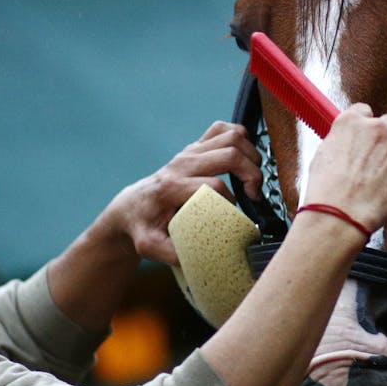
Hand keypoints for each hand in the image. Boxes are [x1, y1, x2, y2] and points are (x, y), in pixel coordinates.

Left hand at [104, 121, 262, 266]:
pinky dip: (240, 138)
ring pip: (231, 137)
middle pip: (229, 154)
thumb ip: (172, 252)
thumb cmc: (143, 225)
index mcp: (172, 187)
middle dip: (251, 173)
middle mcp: (182, 164)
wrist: (132, 206)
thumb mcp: (149, 245)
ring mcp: (189, 152)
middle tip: (254, 194)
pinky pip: (223, 129)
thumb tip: (203, 256)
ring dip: (250, 155)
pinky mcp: (194, 146)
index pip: (214, 186)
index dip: (231, 201)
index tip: (234, 215)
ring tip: (252, 177)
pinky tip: (243, 157)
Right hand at [301, 104, 386, 232]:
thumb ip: (342, 143)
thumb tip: (350, 148)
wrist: (339, 215)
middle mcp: (377, 128)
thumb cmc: (326, 192)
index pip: (365, 112)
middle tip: (380, 160)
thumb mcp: (323, 156)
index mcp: (351, 122)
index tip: (366, 139)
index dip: (366, 127)